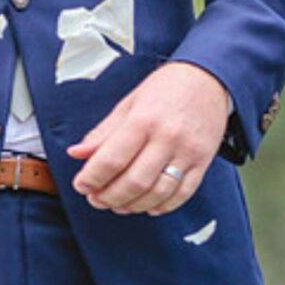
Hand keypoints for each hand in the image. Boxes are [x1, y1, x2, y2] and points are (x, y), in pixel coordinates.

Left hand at [66, 60, 231, 214]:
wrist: (208, 79)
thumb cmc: (165, 89)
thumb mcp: (128, 104)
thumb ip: (103, 133)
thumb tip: (76, 154)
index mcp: (143, 119)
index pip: (112, 159)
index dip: (92, 178)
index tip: (80, 186)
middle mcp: (167, 137)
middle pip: (134, 181)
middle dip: (109, 197)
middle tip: (95, 199)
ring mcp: (188, 152)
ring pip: (158, 192)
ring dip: (133, 205)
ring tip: (117, 205)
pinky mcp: (204, 162)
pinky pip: (183, 194)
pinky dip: (162, 206)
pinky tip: (147, 206)